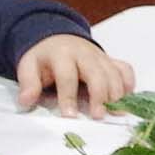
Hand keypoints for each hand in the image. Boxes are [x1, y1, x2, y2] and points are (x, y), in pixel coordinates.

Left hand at [15, 35, 134, 117]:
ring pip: (114, 74)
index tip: (70, 116)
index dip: (69, 97)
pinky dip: (128, 84)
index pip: (67, 76)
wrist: (56, 37)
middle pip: (98, 74)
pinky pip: (125, 70)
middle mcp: (85, 53)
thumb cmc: (44, 57)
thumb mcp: (29, 66)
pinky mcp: (111, 61)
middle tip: (98, 116)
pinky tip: (126, 100)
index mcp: (62, 54)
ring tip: (115, 114)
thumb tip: (26, 101)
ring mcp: (100, 57)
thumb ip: (28, 83)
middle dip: (100, 96)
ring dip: (117, 95)